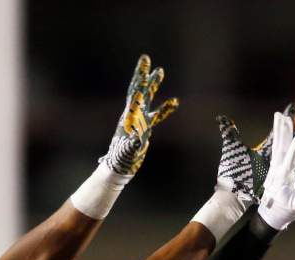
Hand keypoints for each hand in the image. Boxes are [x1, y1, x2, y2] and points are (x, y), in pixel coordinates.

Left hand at [100, 54, 178, 176]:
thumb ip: (132, 144)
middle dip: (143, 75)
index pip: (135, 95)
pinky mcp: (145, 128)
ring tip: (160, 70)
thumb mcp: (127, 152)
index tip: (144, 67)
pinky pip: (157, 115)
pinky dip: (166, 108)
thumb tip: (137, 138)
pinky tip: (175, 101)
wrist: (119, 167)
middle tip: (146, 58)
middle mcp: (133, 115)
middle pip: (139, 90)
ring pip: (148, 99)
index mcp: (128, 117)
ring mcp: (139, 121)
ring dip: (153, 85)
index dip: (140, 81)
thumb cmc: (121, 160)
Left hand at [256, 112, 294, 230]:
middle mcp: (277, 170)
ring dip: (279, 131)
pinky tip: (281, 130)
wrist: (271, 216)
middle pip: (280, 148)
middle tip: (283, 117)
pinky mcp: (275, 168)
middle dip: (282, 132)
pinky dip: (279, 139)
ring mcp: (275, 168)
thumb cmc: (285, 212)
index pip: (289, 162)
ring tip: (281, 116)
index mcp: (283, 179)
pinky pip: (277, 150)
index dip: (294, 151)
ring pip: (278, 146)